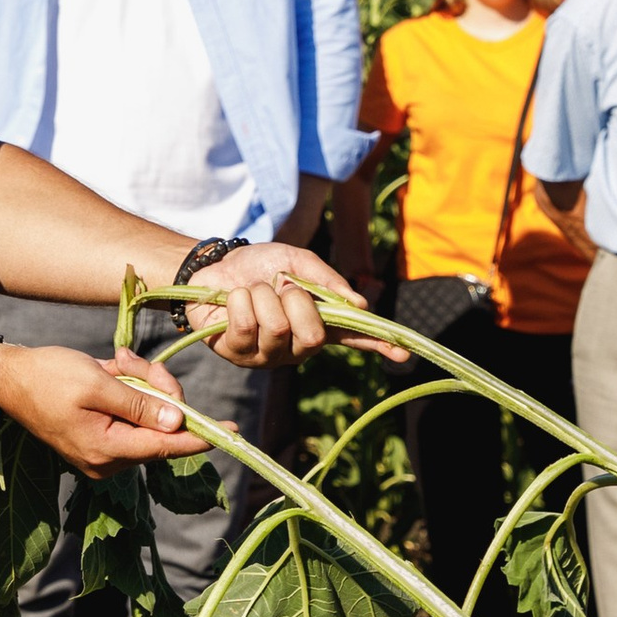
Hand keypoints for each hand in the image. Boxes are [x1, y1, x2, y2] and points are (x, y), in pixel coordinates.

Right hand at [0, 343, 205, 473]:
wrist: (8, 378)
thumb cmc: (47, 376)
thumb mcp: (97, 382)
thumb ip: (140, 404)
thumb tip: (178, 423)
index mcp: (106, 450)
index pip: (166, 446)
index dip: (201, 437)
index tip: (233, 432)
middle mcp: (107, 460)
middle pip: (158, 427)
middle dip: (157, 390)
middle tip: (134, 361)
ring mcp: (101, 453)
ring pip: (147, 418)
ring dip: (141, 385)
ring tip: (118, 361)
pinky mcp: (97, 441)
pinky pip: (130, 416)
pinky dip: (128, 391)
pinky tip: (112, 370)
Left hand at [200, 242, 402, 366]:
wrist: (213, 264)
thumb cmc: (258, 266)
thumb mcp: (295, 261)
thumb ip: (325, 280)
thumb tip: (360, 305)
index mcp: (318, 322)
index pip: (353, 338)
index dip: (378, 345)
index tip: (403, 352)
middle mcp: (297, 346)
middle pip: (314, 336)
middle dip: (297, 302)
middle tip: (281, 287)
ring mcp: (268, 354)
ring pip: (278, 328)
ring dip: (263, 296)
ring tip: (253, 291)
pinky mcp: (237, 354)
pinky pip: (247, 326)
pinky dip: (241, 301)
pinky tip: (234, 299)